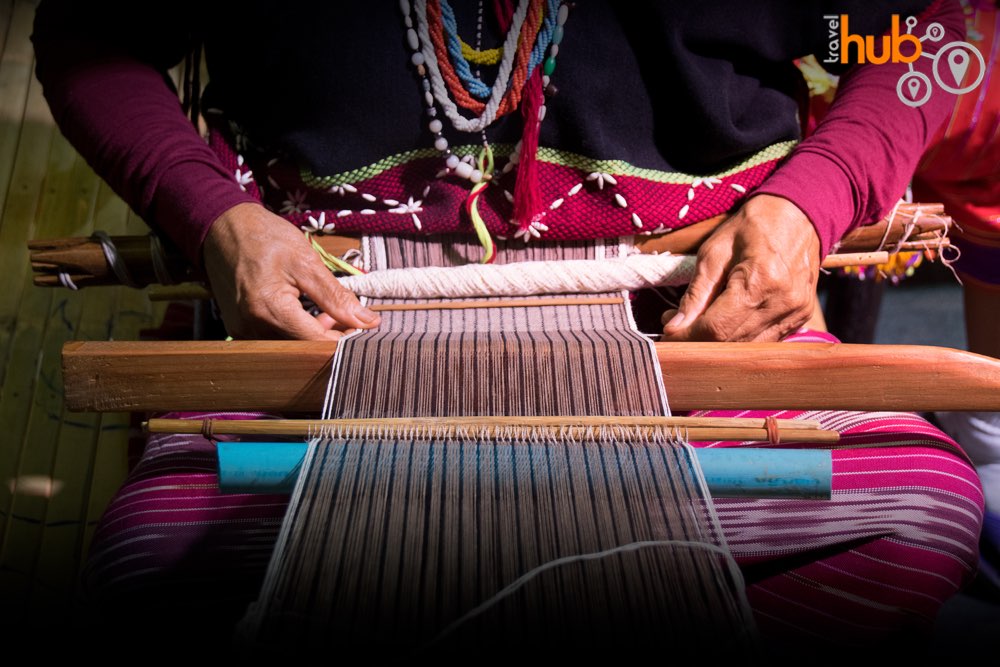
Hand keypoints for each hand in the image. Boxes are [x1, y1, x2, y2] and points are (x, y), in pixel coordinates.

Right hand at [202, 203, 379, 339]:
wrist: (222, 226)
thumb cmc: (263, 236)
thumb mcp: (306, 261)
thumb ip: (336, 297)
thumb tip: (367, 321)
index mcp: (268, 308)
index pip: (315, 341)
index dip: (344, 339)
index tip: (364, 329)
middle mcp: (251, 325)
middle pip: (302, 346)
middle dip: (329, 336)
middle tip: (348, 318)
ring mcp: (241, 328)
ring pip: (289, 344)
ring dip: (312, 333)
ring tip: (327, 313)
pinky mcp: (239, 326)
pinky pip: (274, 337)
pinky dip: (294, 329)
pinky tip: (305, 312)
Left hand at [660, 194, 819, 341]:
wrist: (799, 215)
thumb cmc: (753, 226)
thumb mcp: (714, 252)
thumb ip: (695, 293)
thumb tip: (675, 325)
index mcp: (761, 281)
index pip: (715, 329)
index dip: (686, 338)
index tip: (666, 335)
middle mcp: (783, 303)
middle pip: (730, 343)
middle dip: (697, 341)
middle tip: (675, 326)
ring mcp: (796, 314)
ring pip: (745, 348)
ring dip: (716, 344)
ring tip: (697, 323)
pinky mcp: (800, 319)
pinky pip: (762, 342)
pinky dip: (738, 339)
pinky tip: (723, 322)